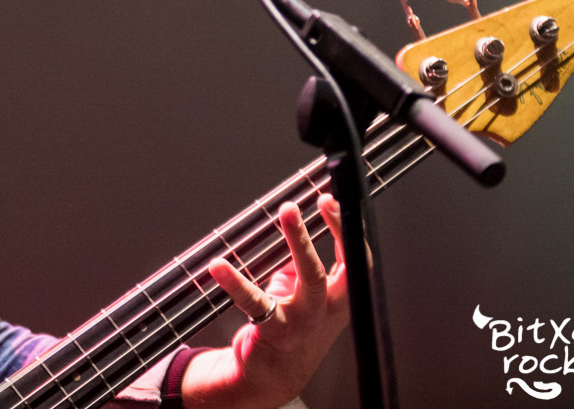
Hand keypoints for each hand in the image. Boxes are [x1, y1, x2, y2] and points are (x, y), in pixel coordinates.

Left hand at [179, 194, 349, 408]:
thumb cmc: (292, 327)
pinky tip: (219, 266)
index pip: (355, 258)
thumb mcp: (305, 293)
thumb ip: (304, 264)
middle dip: (322, 230)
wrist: (274, 375)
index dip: (345, 228)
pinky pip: (255, 302)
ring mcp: (304, 321)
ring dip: (298, 242)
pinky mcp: (275, 330)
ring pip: (307, 278)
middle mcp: (327, 309)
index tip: (328, 199)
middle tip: (299, 204)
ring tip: (286, 213)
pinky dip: (235, 282)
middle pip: (332, 264)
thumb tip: (296, 226)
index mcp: (339, 297)